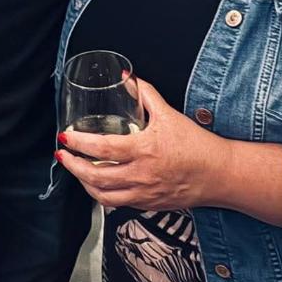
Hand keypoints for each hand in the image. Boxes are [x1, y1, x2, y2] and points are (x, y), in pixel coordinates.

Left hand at [55, 77, 223, 210]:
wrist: (219, 174)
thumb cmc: (197, 145)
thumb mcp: (170, 115)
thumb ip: (146, 94)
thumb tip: (128, 77)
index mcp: (144, 150)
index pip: (102, 148)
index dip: (79, 144)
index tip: (65, 138)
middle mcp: (141, 175)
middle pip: (96, 176)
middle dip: (73, 166)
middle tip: (63, 156)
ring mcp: (144, 193)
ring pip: (103, 195)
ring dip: (84, 183)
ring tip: (76, 171)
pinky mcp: (148, 204)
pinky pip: (118, 204)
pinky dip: (102, 195)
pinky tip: (98, 185)